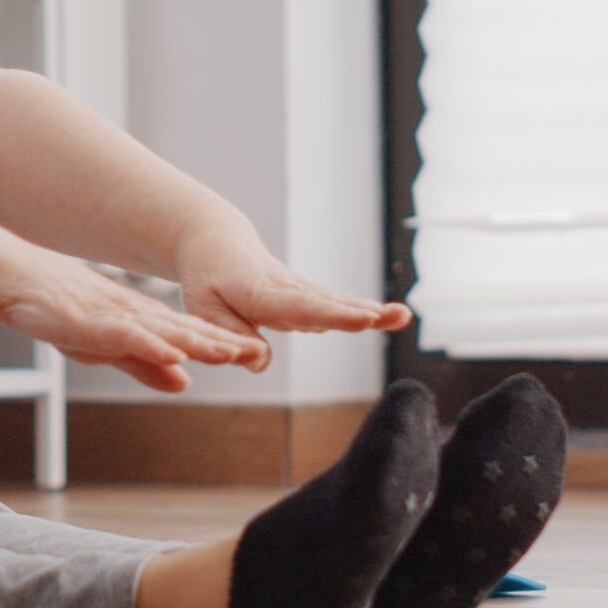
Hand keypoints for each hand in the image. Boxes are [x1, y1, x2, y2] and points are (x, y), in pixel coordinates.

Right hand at [0, 251, 268, 392]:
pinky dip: (147, 344)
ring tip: (226, 351)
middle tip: (256, 352)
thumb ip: (145, 364)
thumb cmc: (56, 312)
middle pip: (182, 330)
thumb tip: (185, 382)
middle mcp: (131, 314)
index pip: (186, 334)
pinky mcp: (85, 320)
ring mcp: (109, 315)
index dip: (220, 343)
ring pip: (159, 331)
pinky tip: (169, 353)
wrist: (12, 280)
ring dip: (194, 342)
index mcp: (139, 319)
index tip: (254, 352)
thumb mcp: (107, 346)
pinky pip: (121, 334)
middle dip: (219, 342)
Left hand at [171, 224, 413, 373]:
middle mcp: (285, 288)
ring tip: (402, 316)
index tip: (362, 319)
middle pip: (327, 303)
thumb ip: (233, 334)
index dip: (331, 314)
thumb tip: (260, 364)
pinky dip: (364, 309)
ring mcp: (300, 289)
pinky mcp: (307, 294)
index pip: (297, 306)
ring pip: (338, 301)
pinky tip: (391, 318)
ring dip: (372, 310)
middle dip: (360, 312)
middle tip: (395, 316)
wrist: (217, 242)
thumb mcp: (204, 307)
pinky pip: (337, 303)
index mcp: (258, 291)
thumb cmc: (207, 278)